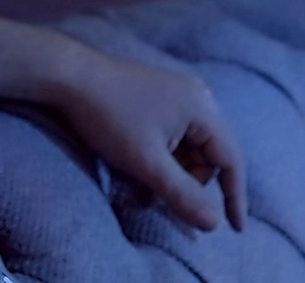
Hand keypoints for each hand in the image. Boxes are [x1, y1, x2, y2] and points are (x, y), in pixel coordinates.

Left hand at [50, 48, 246, 231]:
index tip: (235, 229)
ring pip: (190, 145)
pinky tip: (140, 156)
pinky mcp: (158, 94)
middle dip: (191, 179)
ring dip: (175, 167)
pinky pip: (174, 132)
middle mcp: (196, 95)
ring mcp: (176, 92)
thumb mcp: (146, 161)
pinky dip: (163, 152)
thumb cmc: (108, 116)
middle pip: (210, 154)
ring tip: (144, 173)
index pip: (231, 160)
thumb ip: (182, 194)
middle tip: (159, 190)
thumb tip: (215, 225)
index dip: (235, 197)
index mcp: (201, 108)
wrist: (69, 75)